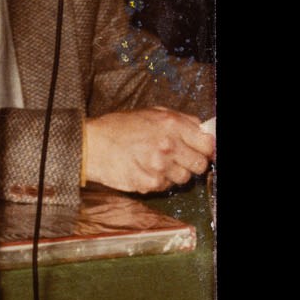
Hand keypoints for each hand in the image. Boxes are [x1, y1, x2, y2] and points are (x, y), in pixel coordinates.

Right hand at [83, 109, 214, 193]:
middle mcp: (169, 145)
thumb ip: (180, 120)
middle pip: (200, 164)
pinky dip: (159, 181)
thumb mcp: (151, 112)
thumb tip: (202, 130)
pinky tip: (146, 170)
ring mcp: (160, 166)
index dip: (205, 148)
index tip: (201, 150)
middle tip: (179, 159)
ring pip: (184, 178)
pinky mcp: (150, 183)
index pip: (207, 143)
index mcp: (171, 124)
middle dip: (192, 162)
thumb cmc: (118, 128)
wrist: (92, 145)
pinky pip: (166, 186)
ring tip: (156, 163)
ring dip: (174, 173)